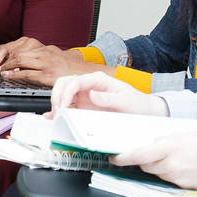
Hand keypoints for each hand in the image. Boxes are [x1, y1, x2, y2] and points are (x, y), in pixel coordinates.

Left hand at [0, 38, 106, 86]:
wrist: (84, 74)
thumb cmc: (67, 68)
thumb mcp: (52, 57)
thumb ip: (38, 57)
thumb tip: (20, 61)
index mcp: (44, 48)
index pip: (20, 47)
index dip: (6, 54)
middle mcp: (44, 53)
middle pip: (17, 52)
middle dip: (3, 60)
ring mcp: (45, 63)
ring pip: (20, 60)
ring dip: (7, 66)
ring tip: (0, 71)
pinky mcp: (46, 75)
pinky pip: (26, 74)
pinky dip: (14, 74)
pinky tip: (8, 76)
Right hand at [51, 72, 166, 116]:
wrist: (144, 112)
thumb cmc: (138, 104)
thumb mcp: (126, 101)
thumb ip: (109, 98)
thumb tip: (91, 95)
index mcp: (99, 80)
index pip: (75, 80)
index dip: (66, 92)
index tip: (63, 105)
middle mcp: (89, 86)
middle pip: (64, 83)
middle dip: (57, 96)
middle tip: (58, 111)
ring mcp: (85, 96)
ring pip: (63, 93)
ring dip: (56, 103)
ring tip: (56, 117)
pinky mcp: (84, 106)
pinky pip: (67, 105)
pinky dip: (58, 110)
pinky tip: (52, 117)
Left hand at [112, 131, 196, 190]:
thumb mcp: (194, 134)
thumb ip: (172, 139)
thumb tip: (157, 143)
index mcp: (173, 147)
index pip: (139, 154)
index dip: (123, 157)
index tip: (115, 157)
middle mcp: (174, 165)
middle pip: (146, 165)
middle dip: (144, 159)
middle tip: (151, 151)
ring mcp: (180, 179)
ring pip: (158, 173)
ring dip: (159, 166)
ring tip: (176, 157)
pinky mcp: (187, 188)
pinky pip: (171, 180)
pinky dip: (172, 173)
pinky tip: (185, 166)